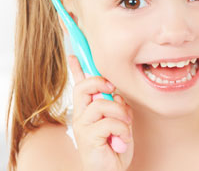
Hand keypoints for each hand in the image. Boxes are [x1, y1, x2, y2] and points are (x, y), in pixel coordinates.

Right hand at [68, 55, 133, 170]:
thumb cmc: (114, 146)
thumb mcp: (119, 121)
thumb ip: (115, 106)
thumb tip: (114, 93)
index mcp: (88, 109)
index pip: (80, 84)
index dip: (76, 68)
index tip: (73, 54)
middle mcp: (81, 115)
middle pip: (84, 86)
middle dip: (100, 83)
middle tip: (112, 90)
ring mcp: (82, 126)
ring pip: (101, 104)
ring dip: (120, 114)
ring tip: (125, 126)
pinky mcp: (88, 137)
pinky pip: (110, 123)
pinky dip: (122, 131)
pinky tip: (121, 141)